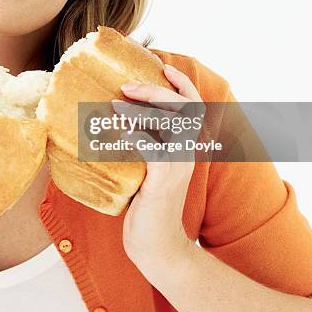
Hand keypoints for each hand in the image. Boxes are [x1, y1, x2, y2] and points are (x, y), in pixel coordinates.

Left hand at [112, 64, 204, 272]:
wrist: (155, 245)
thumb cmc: (146, 203)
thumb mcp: (148, 167)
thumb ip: (143, 143)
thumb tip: (116, 117)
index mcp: (184, 146)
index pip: (194, 106)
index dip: (181, 83)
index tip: (162, 66)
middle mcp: (186, 152)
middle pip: (184, 109)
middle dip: (156, 91)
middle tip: (127, 85)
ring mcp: (176, 167)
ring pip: (171, 126)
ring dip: (143, 111)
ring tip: (118, 104)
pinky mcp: (162, 183)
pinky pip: (154, 152)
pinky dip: (138, 138)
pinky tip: (122, 132)